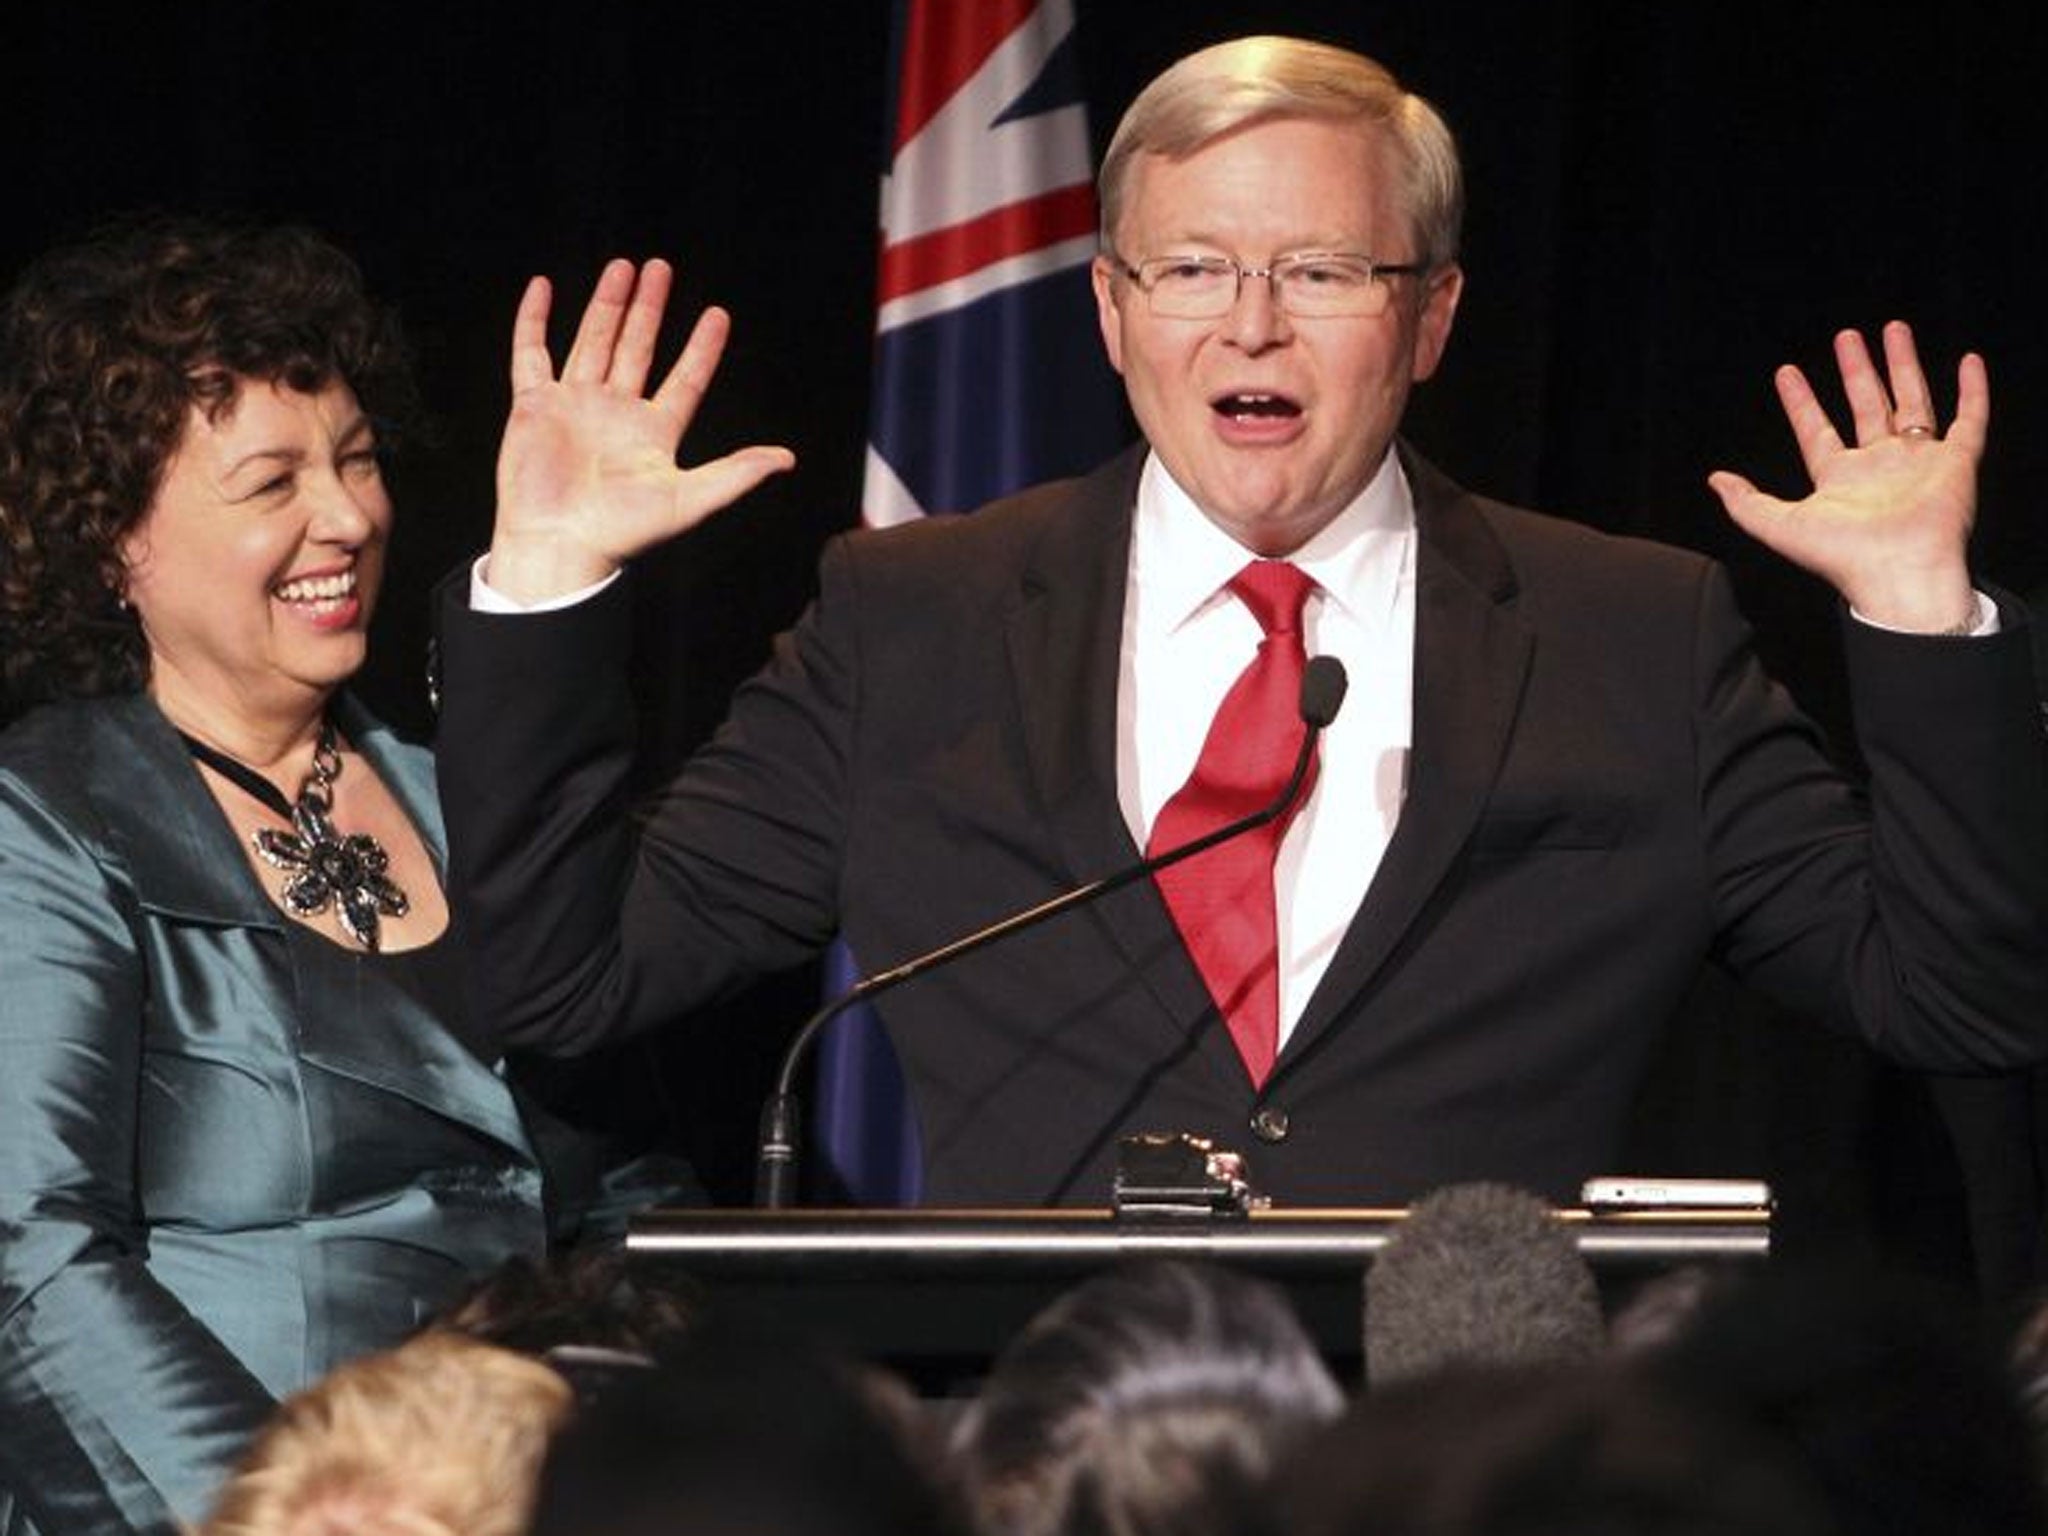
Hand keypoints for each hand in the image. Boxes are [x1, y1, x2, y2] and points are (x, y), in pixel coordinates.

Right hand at [489, 258, 795, 602]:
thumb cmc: (623, 531)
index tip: (718, 315)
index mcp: (654, 432)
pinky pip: (531, 353)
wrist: (561, 545)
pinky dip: (534, 320)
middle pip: (638, 348)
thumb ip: (736, 473)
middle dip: (650, 309)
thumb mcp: (690, 499)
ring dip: (608, 305)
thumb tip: (787, 459)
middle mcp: (616, 413)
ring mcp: (575, 405)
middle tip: (661, 268)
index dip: (703, 349)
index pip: (687, 379)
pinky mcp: (535, 405)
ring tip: (623, 267)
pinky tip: (543, 287)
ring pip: (593, 341)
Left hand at [1707, 321, 1985, 630]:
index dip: (1800, 401)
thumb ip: (1746, 503)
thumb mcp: (1780, 526)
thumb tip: (1714, 480)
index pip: (1815, 429)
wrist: (1899, 572)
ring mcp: (1918, 461)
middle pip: (1866, 405)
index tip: (1786, 373)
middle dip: (1856, 370)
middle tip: (1846, 337)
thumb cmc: (1843, 556)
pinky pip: (1969, 418)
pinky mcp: (1956, 462)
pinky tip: (1968, 362)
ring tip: (1892, 329)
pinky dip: (1972, 390)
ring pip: (1911, 400)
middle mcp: (1880, 465)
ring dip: (1902, 365)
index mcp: (1839, 478)